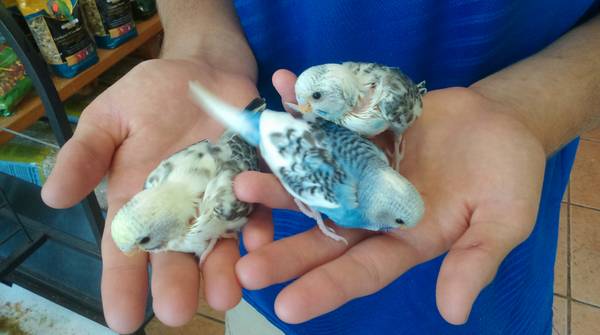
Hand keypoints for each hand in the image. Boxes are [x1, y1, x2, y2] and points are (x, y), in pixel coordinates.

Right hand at [41, 58, 257, 332]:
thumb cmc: (150, 96)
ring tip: (226, 294)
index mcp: (138, 200)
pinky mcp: (251, 180)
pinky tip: (257, 242)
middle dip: (177, 283)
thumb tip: (51, 196)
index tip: (120, 320)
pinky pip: (257, 208)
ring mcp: (218, 198)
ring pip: (220, 241)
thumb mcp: (109, 119)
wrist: (203, 69)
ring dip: (223, 268)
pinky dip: (257, 225)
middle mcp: (180, 209)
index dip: (122, 284)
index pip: (125, 248)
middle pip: (176, 253)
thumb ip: (85, 156)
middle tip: (177, 312)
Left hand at [234, 69, 546, 324]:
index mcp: (404, 238)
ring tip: (242, 184)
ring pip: (314, 180)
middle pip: (323, 233)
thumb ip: (475, 260)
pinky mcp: (359, 130)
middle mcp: (372, 208)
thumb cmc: (507, 177)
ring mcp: (361, 167)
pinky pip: (327, 123)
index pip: (360, 271)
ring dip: (278, 181)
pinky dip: (304, 109)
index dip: (326, 288)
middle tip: (245, 265)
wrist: (499, 122)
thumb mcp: (503, 221)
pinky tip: (281, 95)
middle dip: (284, 250)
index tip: (287, 308)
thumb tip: (455, 313)